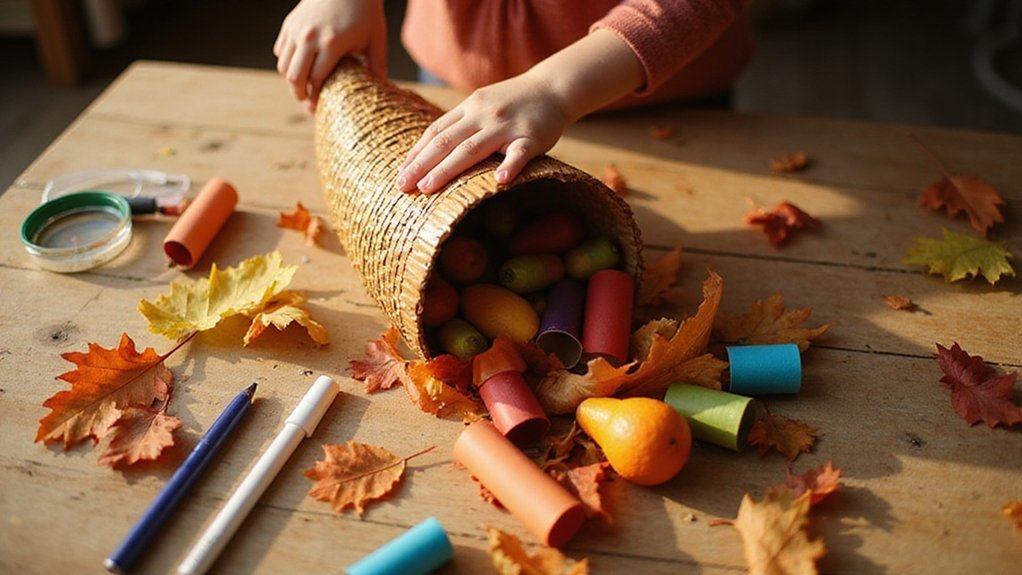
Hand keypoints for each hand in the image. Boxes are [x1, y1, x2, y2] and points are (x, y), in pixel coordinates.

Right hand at [273, 0, 386, 113]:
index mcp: (332, 43)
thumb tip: (382, 91)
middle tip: (306, 103)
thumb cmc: (365, 11)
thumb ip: (377, 66)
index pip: (316, 80)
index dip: (315, 98)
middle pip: (294, 77)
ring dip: (291, 80)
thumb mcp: (376, 38)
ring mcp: (297, 29)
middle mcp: (309, 36)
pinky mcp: (290, 23)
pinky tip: (299, 68)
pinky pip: (281, 50)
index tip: (317, 110)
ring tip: (302, 88)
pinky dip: (287, 62)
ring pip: (283, 65)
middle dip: (299, 95)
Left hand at [396, 73, 569, 194]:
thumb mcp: (481, 106)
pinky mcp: (532, 136)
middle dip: (422, 165)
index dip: (417, 153)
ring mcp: (506, 126)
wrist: (552, 88)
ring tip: (428, 187)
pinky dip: (510, 167)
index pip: (436, 132)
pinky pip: (519, 153)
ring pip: (472, 149)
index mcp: (468, 109)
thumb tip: (429, 152)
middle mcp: (483, 115)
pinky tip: (500, 182)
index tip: (401, 173)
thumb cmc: (513, 104)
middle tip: (402, 186)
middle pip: (447, 142)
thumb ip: (460, 125)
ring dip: (447, 169)